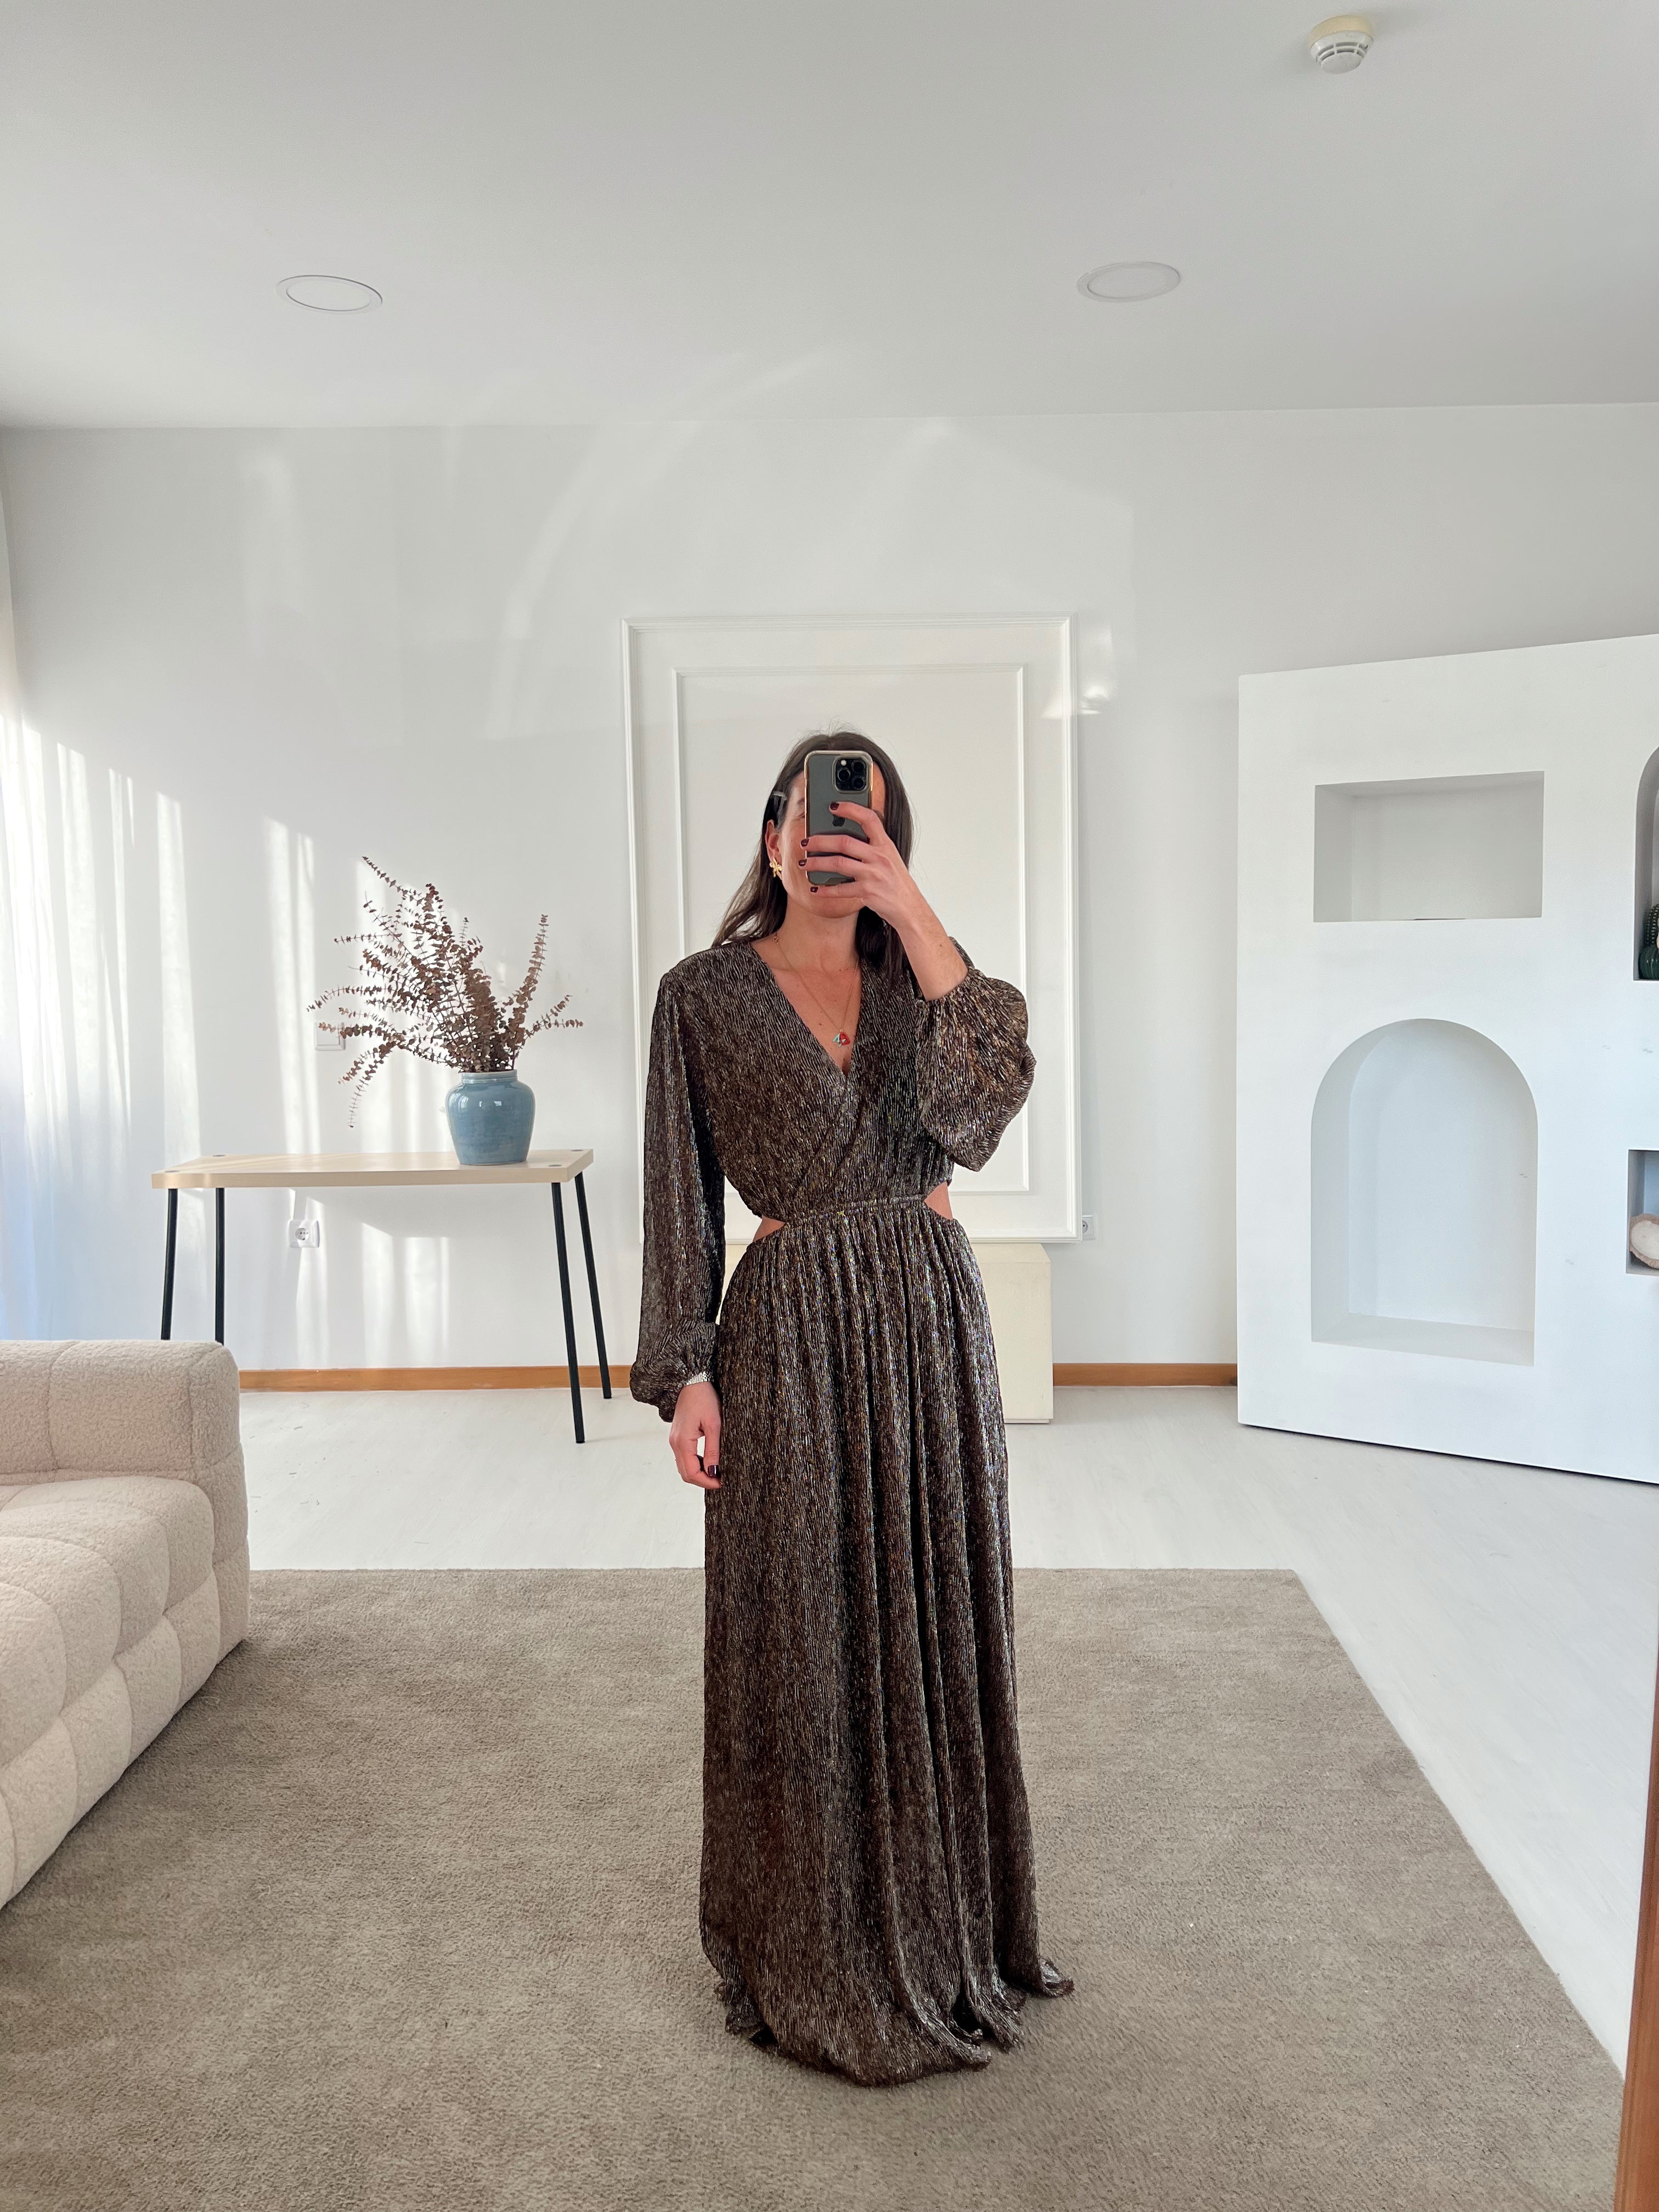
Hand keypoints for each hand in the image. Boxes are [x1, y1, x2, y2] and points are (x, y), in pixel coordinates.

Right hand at [671, 1379, 720, 1489]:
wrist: (692, 1381)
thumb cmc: (704, 1399)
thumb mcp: (714, 1425)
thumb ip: (713, 1450)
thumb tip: (714, 1472)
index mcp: (682, 1442)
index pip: (692, 1473)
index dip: (706, 1482)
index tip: (721, 1484)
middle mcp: (675, 1443)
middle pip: (685, 1473)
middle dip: (702, 1481)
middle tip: (720, 1481)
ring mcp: (674, 1440)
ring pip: (684, 1466)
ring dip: (699, 1473)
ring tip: (716, 1472)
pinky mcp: (677, 1436)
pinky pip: (684, 1457)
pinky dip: (695, 1464)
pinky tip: (708, 1461)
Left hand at [800, 798, 925, 931]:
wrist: (909, 907)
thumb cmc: (897, 882)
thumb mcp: (890, 858)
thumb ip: (873, 847)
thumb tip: (845, 839)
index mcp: (885, 845)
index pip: (869, 819)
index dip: (851, 809)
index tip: (833, 806)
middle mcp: (879, 857)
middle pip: (844, 842)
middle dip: (820, 841)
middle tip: (806, 842)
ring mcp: (873, 874)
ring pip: (838, 863)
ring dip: (817, 863)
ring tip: (804, 864)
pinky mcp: (867, 892)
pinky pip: (841, 889)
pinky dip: (825, 890)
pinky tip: (816, 889)